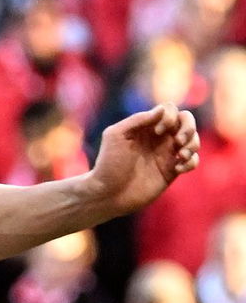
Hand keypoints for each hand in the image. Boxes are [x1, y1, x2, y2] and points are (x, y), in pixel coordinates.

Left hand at [86, 103, 200, 216]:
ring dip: (193, 144)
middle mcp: (158, 138)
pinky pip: (193, 160)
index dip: (169, 117)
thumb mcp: (116, 135)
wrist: (109, 193)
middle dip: (189, 127)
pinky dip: (191, 162)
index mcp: (145, 126)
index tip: (157, 131)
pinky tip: (177, 169)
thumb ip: (138, 120)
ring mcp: (166, 154)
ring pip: (193, 140)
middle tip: (178, 141)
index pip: (169, 110)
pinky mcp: (172, 171)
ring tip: (180, 156)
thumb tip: (162, 109)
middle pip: (186, 121)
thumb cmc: (108, 163)